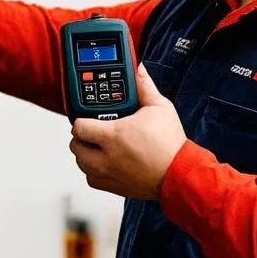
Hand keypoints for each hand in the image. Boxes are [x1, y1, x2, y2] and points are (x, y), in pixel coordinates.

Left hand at [69, 64, 186, 199]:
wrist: (181, 175)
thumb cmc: (171, 146)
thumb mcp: (160, 108)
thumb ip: (144, 86)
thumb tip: (138, 69)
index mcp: (113, 135)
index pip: (78, 125)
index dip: (82, 119)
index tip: (90, 117)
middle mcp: (106, 157)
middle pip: (75, 145)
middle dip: (82, 136)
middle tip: (94, 131)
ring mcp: (108, 174)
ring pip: (81, 163)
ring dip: (86, 153)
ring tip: (99, 146)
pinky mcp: (113, 187)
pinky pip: (91, 179)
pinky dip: (94, 171)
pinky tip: (105, 162)